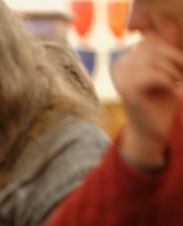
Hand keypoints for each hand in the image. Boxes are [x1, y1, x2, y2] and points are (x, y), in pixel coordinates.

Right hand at [113, 23, 182, 165]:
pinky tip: (171, 89)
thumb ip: (164, 51)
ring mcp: (120, 80)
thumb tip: (168, 27)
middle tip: (182, 74)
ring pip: (154, 61)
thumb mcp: (164, 72)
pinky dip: (168, 80)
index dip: (169, 50)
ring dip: (173, 71)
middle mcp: (118, 68)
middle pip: (151, 49)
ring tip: (178, 82)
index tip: (180, 65)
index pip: (148, 42)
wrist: (150, 131)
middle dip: (173, 59)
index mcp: (123, 62)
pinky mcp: (128, 92)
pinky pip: (154, 75)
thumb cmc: (157, 101)